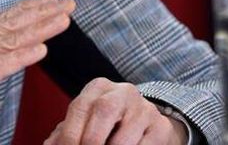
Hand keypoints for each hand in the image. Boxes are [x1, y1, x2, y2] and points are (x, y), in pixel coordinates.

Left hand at [43, 77, 187, 144]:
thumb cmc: (109, 127)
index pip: (79, 108)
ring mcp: (145, 108)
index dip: (69, 136)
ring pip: (124, 137)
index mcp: (98, 88)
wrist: (148, 127)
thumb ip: (66, 133)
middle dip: (90, 142)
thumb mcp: (86, 124)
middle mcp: (122, 92)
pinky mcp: (161, 128)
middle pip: (103, 111)